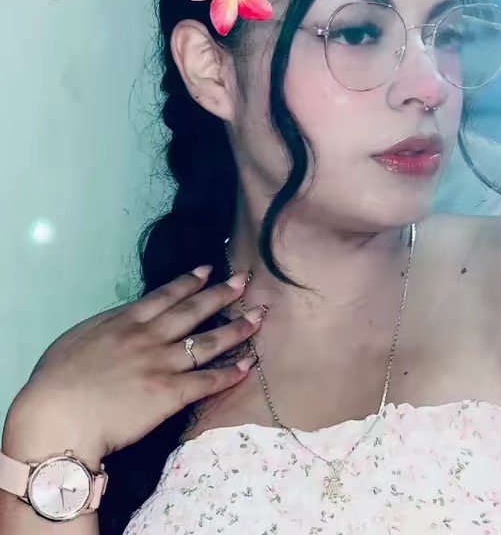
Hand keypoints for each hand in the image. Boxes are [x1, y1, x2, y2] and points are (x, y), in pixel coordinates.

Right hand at [4, 267, 264, 462]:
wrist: (57, 416)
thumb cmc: (56, 380)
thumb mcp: (79, 337)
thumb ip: (108, 325)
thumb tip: (126, 318)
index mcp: (126, 321)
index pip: (166, 295)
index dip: (190, 281)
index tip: (209, 269)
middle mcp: (150, 336)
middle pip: (194, 310)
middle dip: (222, 293)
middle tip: (245, 280)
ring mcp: (162, 364)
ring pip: (208, 341)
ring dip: (237, 328)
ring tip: (259, 317)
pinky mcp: (170, 393)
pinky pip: (207, 380)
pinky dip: (230, 372)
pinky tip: (249, 364)